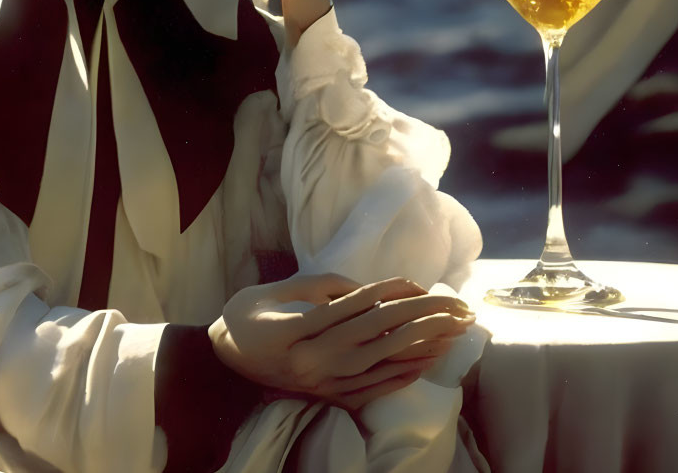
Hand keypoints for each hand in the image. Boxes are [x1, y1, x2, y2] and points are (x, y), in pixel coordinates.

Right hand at [208, 274, 474, 414]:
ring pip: (380, 362)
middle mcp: (310, 361)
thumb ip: (319, 286)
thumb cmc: (246, 315)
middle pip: (375, 334)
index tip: (416, 281)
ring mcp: (321, 382)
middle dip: (420, 318)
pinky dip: (401, 374)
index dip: (386, 292)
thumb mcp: (274, 290)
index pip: (351, 308)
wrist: (223, 358)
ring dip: (421, 346)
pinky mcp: (327, 396)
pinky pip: (372, 387)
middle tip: (454, 306)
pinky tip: (426, 362)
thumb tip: (366, 289)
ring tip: (453, 332)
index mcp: (294, 331)